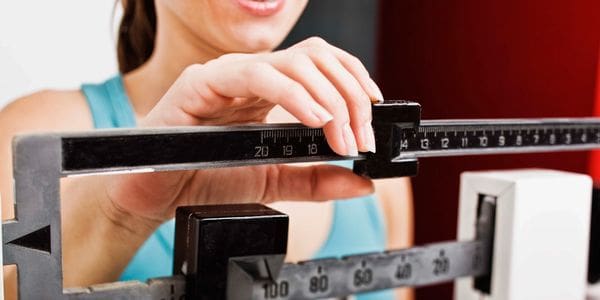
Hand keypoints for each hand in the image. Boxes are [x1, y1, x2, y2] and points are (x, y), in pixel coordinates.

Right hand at [105, 37, 382, 228]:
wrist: (152, 195)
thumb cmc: (203, 179)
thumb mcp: (273, 181)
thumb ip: (315, 180)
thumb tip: (362, 182)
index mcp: (269, 91)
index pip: (322, 66)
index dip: (354, 81)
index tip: (374, 116)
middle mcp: (251, 76)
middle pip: (316, 59)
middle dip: (349, 94)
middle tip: (362, 135)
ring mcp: (226, 76)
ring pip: (292, 62)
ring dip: (328, 97)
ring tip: (342, 135)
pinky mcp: (201, 84)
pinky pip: (253, 75)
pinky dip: (291, 95)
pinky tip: (313, 121)